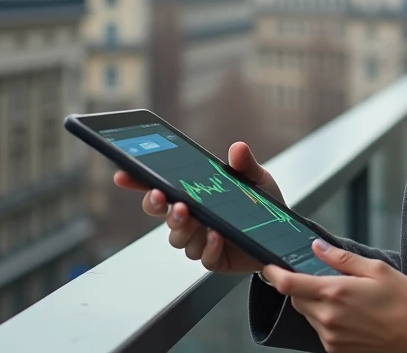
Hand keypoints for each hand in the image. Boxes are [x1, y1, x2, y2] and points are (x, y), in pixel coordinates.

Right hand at [113, 141, 284, 274]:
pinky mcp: (214, 258)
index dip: (139, 182)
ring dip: (181, 227)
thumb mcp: (256, 178)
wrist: (283, 233)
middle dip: (157, 206)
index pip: (160, 188)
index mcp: (195, 195)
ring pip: (178, 238)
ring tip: (194, 216)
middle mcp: (193, 218)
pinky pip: (202, 257)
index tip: (124, 174)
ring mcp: (201, 239)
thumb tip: (237, 148)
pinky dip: (208, 246)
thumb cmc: (263, 204)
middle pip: (161, 215)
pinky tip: (216, 235)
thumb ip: (245, 164)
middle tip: (166, 198)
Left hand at [261, 240, 406, 352]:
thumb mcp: (377, 270)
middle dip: (301, 286)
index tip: (270, 267)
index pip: (289, 284)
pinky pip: (321, 331)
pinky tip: (352, 315)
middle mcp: (328, 318)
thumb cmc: (406, 303)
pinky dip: (328, 319)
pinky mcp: (337, 351)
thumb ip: (342, 259)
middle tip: (323, 277)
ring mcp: (331, 338)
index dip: (274, 274)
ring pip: (309, 315)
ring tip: (346, 297)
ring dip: (316, 303)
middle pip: (296, 299)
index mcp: (335, 293)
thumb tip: (317, 247)